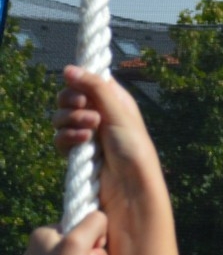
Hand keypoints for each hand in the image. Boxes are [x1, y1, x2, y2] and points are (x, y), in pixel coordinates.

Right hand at [53, 66, 167, 228]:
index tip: (81, 89)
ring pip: (60, 117)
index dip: (80, 82)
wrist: (129, 186)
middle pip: (69, 97)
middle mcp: (99, 112)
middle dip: (72, 102)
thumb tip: (68, 68)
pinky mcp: (75, 152)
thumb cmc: (132, 146)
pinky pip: (59, 138)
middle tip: (88, 112)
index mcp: (114, 98)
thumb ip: (94, 88)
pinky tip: (82, 142)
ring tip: (91, 129)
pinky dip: (67, 138)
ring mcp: (86, 132)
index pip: (87, 80)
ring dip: (71, 120)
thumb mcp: (118, 111)